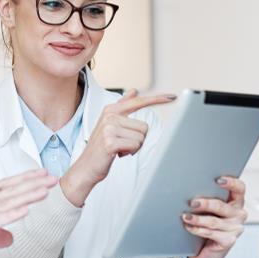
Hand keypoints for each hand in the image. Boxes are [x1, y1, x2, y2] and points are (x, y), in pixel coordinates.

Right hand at [0, 168, 55, 257]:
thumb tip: (11, 237)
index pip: (2, 189)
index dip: (24, 181)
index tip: (43, 175)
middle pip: (5, 191)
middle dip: (30, 183)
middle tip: (52, 176)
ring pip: (1, 203)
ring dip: (24, 195)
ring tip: (44, 189)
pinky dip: (7, 215)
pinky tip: (22, 211)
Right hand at [61, 89, 175, 206]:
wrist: (86, 167)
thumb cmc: (101, 147)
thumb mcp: (110, 123)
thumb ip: (123, 106)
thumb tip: (134, 90)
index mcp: (111, 110)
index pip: (138, 101)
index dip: (157, 99)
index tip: (172, 97)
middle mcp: (110, 116)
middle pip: (144, 127)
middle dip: (138, 139)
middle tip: (122, 144)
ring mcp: (109, 128)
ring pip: (141, 138)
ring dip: (133, 147)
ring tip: (119, 149)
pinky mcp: (110, 141)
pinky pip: (135, 146)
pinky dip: (130, 152)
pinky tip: (118, 154)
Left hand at [182, 176, 247, 257]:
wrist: (204, 252)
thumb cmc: (206, 226)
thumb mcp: (208, 210)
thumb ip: (207, 198)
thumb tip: (191, 188)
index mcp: (236, 202)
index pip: (239, 189)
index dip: (231, 183)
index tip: (217, 180)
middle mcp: (239, 214)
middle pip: (222, 206)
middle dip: (205, 204)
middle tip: (192, 202)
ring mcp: (235, 228)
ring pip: (214, 221)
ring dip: (197, 219)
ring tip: (185, 216)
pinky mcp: (229, 241)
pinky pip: (211, 233)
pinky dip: (197, 230)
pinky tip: (189, 227)